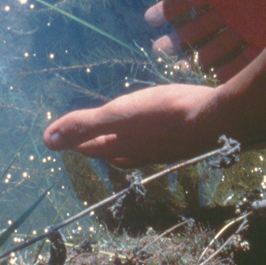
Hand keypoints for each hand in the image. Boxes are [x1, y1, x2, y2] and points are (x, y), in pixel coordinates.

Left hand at [42, 84, 218, 166]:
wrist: (218, 119)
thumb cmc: (166, 114)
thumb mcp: (119, 114)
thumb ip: (84, 125)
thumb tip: (48, 141)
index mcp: (124, 145)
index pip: (93, 147)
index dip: (77, 143)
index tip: (64, 141)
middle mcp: (144, 150)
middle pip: (115, 151)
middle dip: (99, 146)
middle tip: (88, 141)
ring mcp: (166, 146)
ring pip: (139, 147)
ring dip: (125, 142)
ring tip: (120, 136)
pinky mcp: (186, 137)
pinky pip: (161, 138)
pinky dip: (151, 134)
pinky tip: (159, 125)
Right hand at [147, 0, 265, 79]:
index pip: (186, 2)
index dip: (168, 10)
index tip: (149, 20)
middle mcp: (229, 8)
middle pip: (199, 28)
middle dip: (179, 40)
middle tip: (160, 50)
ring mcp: (246, 24)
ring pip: (219, 46)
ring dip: (201, 57)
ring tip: (182, 67)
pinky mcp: (265, 36)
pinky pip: (245, 58)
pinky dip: (230, 69)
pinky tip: (214, 77)